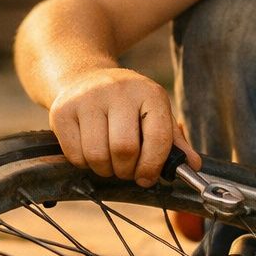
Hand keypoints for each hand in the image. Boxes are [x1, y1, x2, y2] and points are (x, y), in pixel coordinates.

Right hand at [48, 68, 199, 185]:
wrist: (83, 78)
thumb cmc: (126, 104)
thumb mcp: (154, 113)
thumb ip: (173, 141)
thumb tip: (193, 166)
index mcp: (148, 92)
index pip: (158, 139)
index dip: (153, 166)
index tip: (147, 177)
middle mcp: (118, 91)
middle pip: (124, 149)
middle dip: (127, 171)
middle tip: (126, 170)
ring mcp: (86, 99)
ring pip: (97, 156)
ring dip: (105, 170)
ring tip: (109, 161)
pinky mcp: (62, 111)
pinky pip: (75, 155)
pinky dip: (84, 164)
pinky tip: (90, 152)